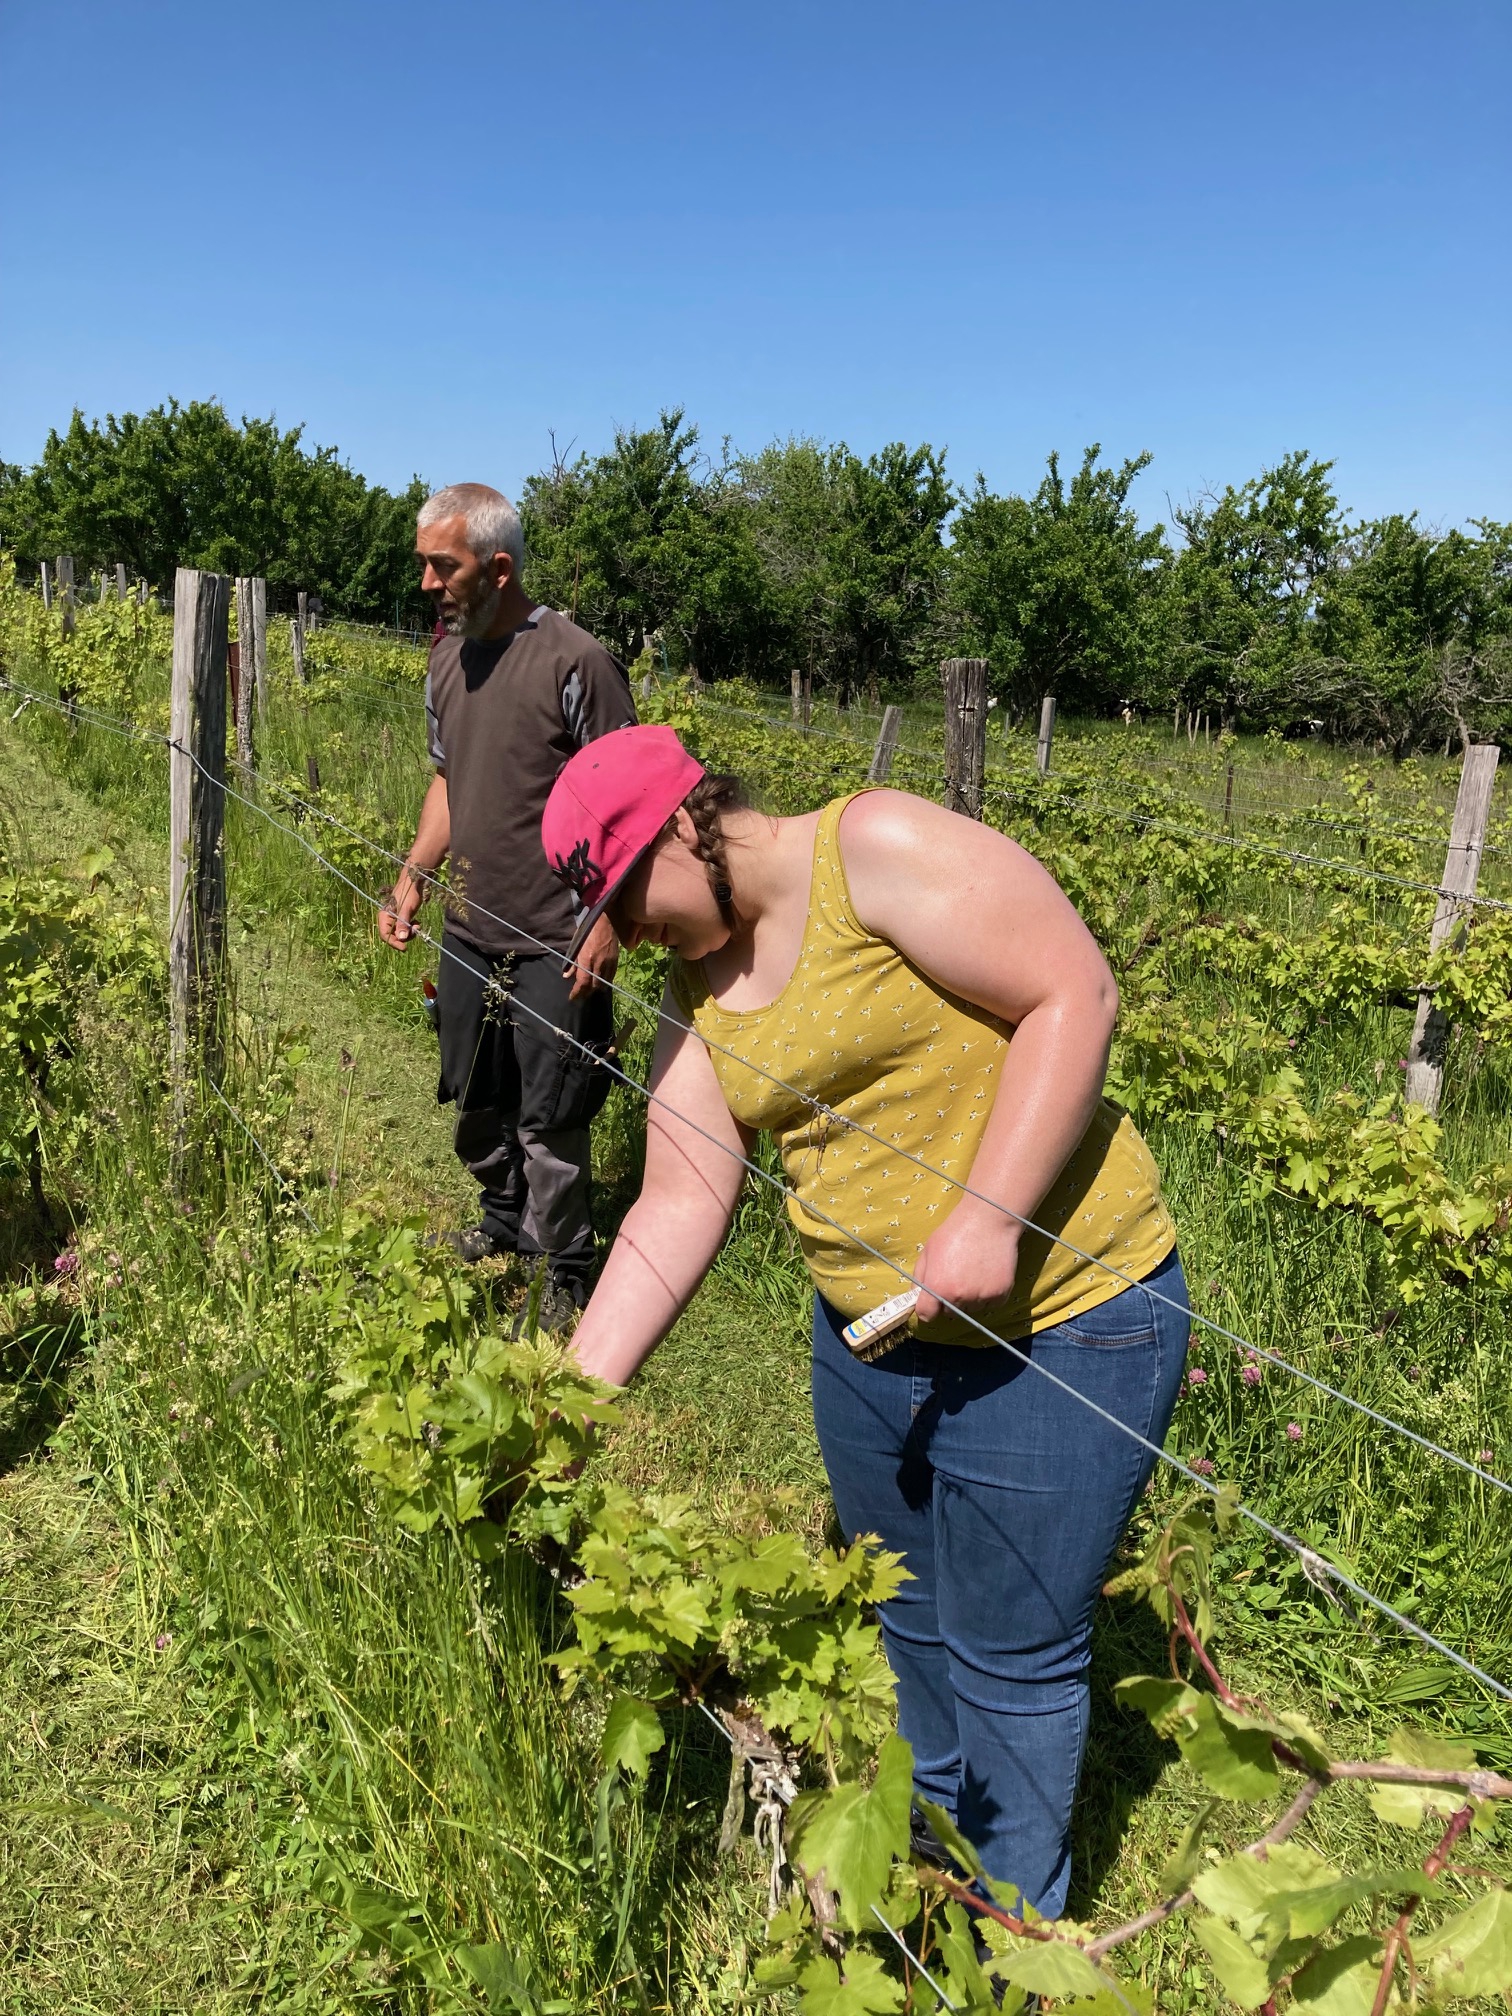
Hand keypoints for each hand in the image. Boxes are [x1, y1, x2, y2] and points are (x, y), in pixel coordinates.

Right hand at [378, 867, 423, 949]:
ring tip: (417, 925)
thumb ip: (403, 923)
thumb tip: (402, 938)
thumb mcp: (406, 909)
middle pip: (393, 936)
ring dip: (409, 932)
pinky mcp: (402, 917)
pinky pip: (405, 928)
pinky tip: (417, 922)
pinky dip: (411, 928)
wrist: (414, 882)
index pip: (385, 935)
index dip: (394, 943)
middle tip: (415, 931)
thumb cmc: (408, 893)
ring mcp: (395, 918)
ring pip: (400, 933)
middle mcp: (388, 918)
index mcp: (384, 916)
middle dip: (404, 936)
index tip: (405, 948)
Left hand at [565, 913, 620, 998]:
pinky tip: (600, 982)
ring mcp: (608, 962)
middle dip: (586, 993)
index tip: (573, 997)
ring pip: (604, 983)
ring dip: (596, 989)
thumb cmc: (585, 932)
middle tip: (580, 995)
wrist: (602, 921)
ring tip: (590, 990)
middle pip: (594, 986)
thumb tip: (566, 976)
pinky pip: (611, 976)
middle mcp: (598, 963)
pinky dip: (605, 982)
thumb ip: (572, 963)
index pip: (582, 982)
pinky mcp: (615, 960)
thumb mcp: (575, 947)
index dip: (577, 992)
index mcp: (586, 959)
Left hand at [912, 1200, 1020, 1325]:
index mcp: (937, 1287)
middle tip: (957, 1277)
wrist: (989, 1220)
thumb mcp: (928, 1251)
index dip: (928, 1308)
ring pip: (971, 1309)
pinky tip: (987, 1274)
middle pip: (950, 1313)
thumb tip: (917, 1297)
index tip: (932, 1301)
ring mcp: (981, 1297)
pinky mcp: (1000, 1294)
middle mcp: (959, 1297)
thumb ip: (920, 1277)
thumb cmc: (955, 1232)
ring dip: (970, 1298)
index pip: (927, 1315)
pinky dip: (988, 1294)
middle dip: (950, 1300)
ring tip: (974, 1272)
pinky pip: (990, 1304)